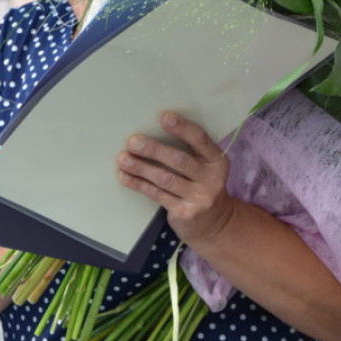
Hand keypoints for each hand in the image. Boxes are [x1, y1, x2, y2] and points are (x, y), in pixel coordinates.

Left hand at [117, 111, 233, 243]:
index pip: (200, 140)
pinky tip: (125, 176)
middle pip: (180, 160)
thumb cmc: (201, 185)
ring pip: (165, 179)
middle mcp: (211, 178)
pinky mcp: (185, 212)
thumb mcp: (204, 167)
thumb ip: (188, 151)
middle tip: (133, 141)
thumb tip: (152, 130)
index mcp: (217, 160)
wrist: (214, 223)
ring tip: (123, 159)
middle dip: (154, 150)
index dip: (183, 128)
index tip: (165, 117)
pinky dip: (139, 184)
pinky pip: (157, 194)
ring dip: (141, 167)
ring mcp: (199, 198)